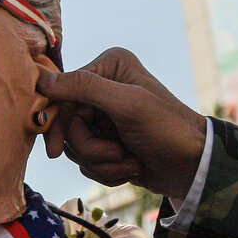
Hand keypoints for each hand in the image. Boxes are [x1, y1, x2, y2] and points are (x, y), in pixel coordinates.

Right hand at [37, 47, 206, 200]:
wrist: (196, 170)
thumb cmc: (169, 129)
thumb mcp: (128, 104)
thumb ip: (84, 87)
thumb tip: (41, 81)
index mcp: (107, 67)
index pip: (63, 93)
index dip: (57, 122)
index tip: (53, 149)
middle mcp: (102, 87)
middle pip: (67, 123)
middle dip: (91, 147)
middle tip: (117, 154)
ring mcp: (103, 116)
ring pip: (74, 145)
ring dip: (101, 161)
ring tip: (129, 161)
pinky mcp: (106, 142)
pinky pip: (86, 160)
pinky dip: (106, 170)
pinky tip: (131, 167)